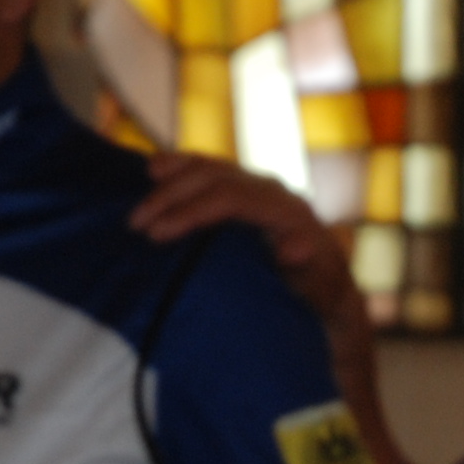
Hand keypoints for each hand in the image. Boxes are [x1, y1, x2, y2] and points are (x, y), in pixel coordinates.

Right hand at [131, 150, 355, 325]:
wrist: (328, 288)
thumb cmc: (319, 295)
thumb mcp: (320, 290)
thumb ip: (307, 269)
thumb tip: (296, 246)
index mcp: (286, 211)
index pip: (230, 198)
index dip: (190, 211)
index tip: (156, 234)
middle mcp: (272, 191)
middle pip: (214, 178)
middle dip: (170, 197)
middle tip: (134, 224)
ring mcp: (258, 187)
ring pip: (209, 168)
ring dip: (170, 180)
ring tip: (137, 200)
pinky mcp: (245, 190)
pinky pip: (210, 170)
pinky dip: (181, 168)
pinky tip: (154, 170)